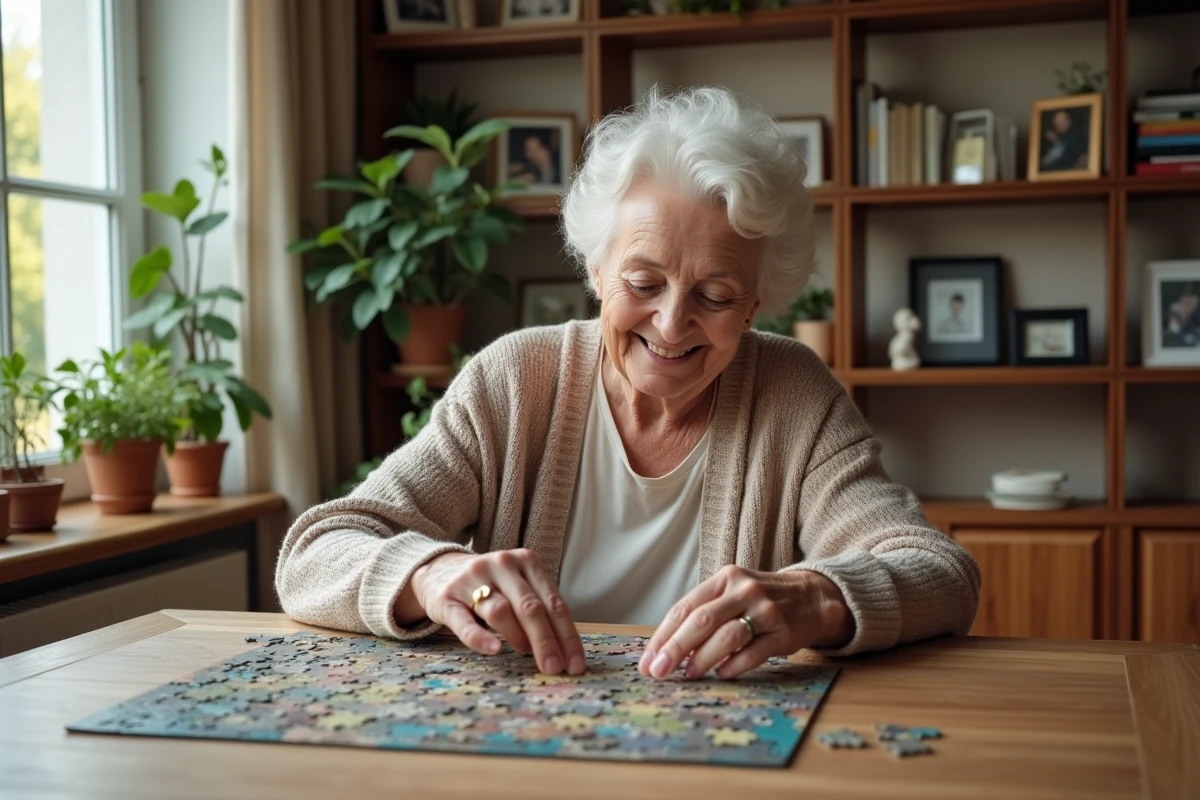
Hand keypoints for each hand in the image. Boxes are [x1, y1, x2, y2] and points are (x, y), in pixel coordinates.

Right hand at [401, 549, 586, 675]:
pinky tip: (494, 650)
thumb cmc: (489, 585)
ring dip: (518, 636)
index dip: (567, 635)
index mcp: (526, 561)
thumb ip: (540, 607)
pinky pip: (465, 621)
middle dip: (546, 641)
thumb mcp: (518, 585)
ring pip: (501, 610)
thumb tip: (565, 651)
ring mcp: (472, 579)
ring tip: (526, 654)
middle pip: (530, 607)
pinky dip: (480, 637)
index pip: (553, 602)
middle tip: (555, 668)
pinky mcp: (447, 597)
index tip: (575, 664)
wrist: (437, 569)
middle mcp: (502, 565)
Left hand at [638, 566, 853, 680]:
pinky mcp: (783, 631)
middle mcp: (743, 590)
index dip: (663, 636)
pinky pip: (754, 652)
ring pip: (727, 636)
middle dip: (675, 648)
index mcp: (724, 579)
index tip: (648, 660)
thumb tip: (666, 651)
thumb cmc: (759, 601)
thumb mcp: (731, 595)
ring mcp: (765, 609)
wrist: (811, 597)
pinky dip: (734, 666)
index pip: (685, 608)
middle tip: (658, 672)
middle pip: (702, 620)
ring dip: (703, 658)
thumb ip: (704, 615)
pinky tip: (721, 674)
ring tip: (689, 674)